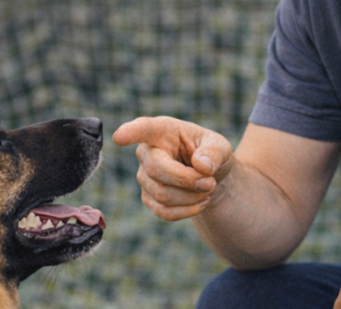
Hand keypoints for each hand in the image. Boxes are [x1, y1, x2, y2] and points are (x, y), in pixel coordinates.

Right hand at [112, 116, 232, 220]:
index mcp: (162, 131)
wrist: (210, 176)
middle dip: (188, 180)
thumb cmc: (210, 153)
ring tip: (208, 188)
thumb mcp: (220, 145)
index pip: (143, 129)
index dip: (130, 133)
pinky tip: (200, 201)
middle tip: (211, 181)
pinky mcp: (148, 197)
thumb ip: (214, 152)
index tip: (119, 137)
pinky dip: (187, 211)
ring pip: (162, 195)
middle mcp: (147, 152)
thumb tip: (202, 166)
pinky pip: (164, 212)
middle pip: (156, 170)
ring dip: (192, 197)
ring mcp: (144, 176)